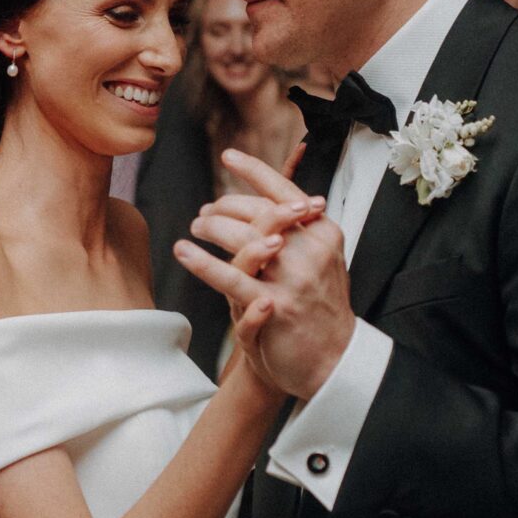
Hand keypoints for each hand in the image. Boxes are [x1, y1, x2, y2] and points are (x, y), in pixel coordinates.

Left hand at [176, 149, 355, 402]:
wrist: (333, 359)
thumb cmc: (321, 308)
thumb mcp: (323, 261)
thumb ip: (302, 232)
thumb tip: (272, 202)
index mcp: (324, 233)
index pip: (285, 191)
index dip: (255, 171)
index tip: (230, 157)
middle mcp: (310, 251)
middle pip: (258, 211)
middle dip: (225, 207)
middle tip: (205, 213)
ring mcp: (292, 278)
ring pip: (243, 237)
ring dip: (212, 228)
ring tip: (195, 228)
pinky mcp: (273, 305)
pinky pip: (230, 277)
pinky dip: (203, 261)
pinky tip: (184, 251)